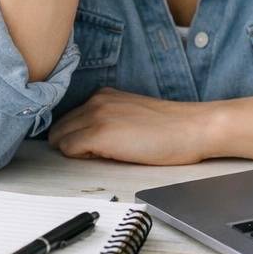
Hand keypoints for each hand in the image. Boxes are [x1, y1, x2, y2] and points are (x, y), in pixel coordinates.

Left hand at [47, 88, 214, 164]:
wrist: (192, 128)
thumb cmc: (170, 127)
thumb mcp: (131, 114)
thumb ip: (107, 118)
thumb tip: (87, 138)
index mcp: (104, 95)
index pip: (69, 118)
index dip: (75, 135)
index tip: (87, 146)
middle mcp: (96, 101)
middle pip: (59, 127)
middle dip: (70, 143)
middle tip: (96, 154)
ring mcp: (96, 116)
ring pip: (60, 138)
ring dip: (75, 150)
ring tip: (106, 155)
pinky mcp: (99, 134)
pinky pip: (68, 150)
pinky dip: (81, 158)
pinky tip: (108, 157)